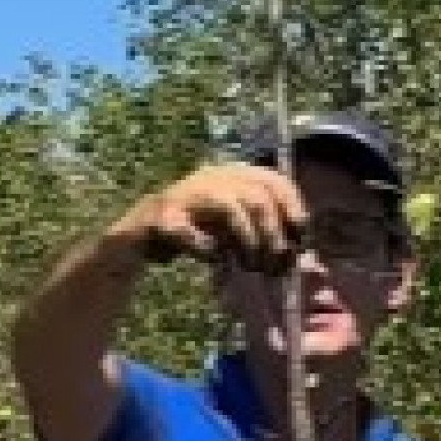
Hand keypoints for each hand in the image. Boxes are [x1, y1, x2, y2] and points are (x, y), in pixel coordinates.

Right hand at [112, 161, 307, 271]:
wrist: (141, 235)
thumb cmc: (196, 232)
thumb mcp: (233, 228)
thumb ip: (261, 232)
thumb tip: (295, 253)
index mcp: (233, 175)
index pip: (275, 180)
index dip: (293, 207)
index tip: (300, 238)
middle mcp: (212, 176)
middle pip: (257, 195)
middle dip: (272, 233)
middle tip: (275, 264)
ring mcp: (186, 193)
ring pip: (229, 207)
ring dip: (246, 240)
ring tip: (249, 265)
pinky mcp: (163, 216)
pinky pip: (191, 231)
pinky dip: (206, 248)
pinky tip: (212, 259)